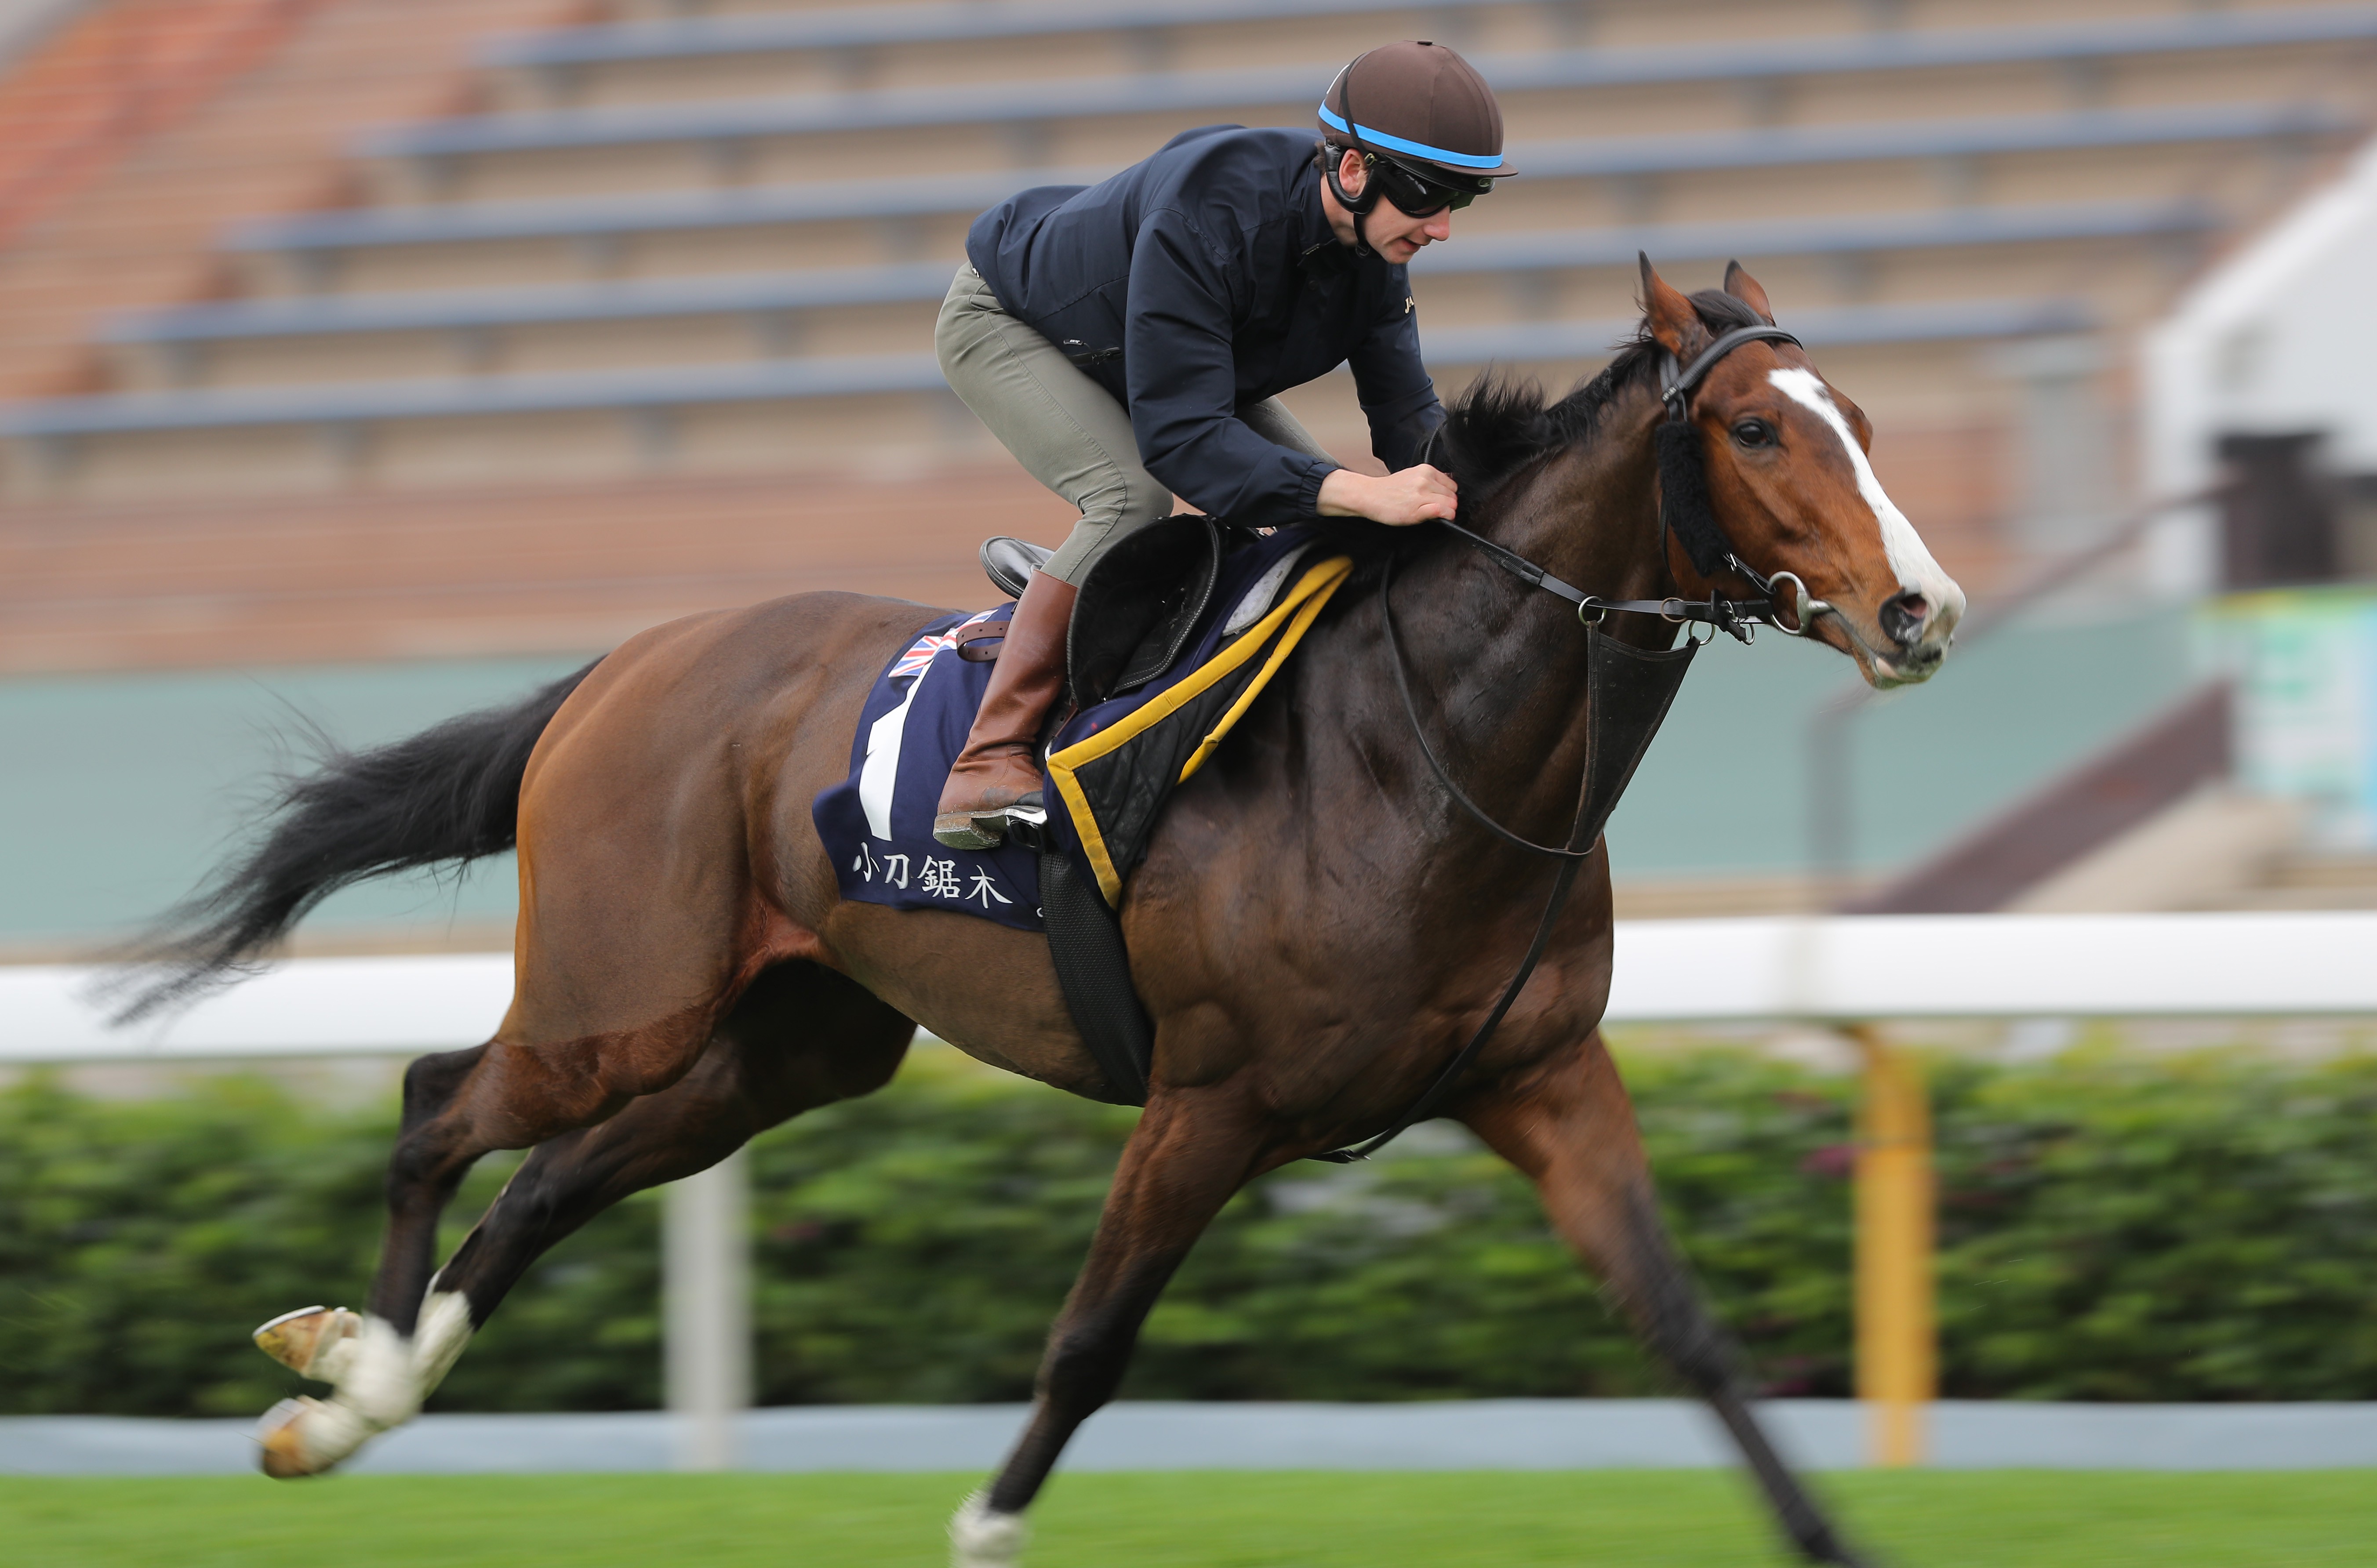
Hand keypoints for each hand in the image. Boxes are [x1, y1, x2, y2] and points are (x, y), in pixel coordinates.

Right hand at [1317, 464, 1457, 525]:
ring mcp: (1421, 494)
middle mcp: (1425, 480)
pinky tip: (1438, 519)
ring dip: (1447, 512)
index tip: (1440, 501)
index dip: (1448, 496)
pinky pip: (1443, 511)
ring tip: (1431, 514)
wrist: (1370, 496)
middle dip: (1448, 505)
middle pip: (1453, 496)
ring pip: (1451, 505)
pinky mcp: (1417, 509)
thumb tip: (1448, 489)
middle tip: (1435, 509)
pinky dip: (1445, 517)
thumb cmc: (1389, 490)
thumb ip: (1430, 480)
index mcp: (1426, 470)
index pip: (1452, 485)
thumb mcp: (1412, 476)